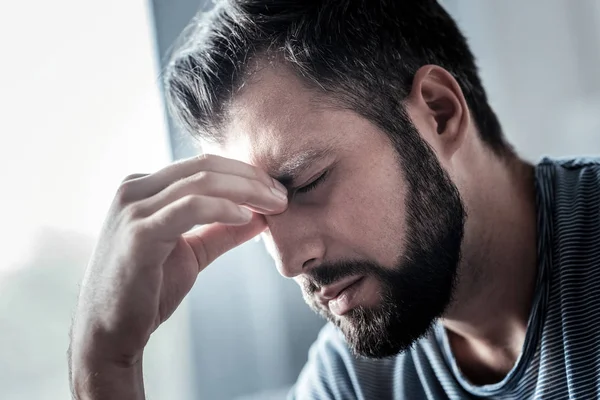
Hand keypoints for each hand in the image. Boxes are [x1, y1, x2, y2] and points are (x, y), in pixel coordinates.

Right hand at [69, 154, 287, 394]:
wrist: (109, 332)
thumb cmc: (148, 290)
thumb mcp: (192, 253)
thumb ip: (221, 231)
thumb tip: (259, 217)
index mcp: (144, 188)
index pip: (202, 166)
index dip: (244, 174)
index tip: (276, 191)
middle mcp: (134, 190)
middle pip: (204, 166)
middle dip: (251, 178)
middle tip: (282, 195)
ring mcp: (133, 209)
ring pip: (200, 181)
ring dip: (246, 190)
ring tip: (275, 205)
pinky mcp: (138, 233)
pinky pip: (189, 208)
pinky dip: (222, 208)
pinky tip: (246, 217)